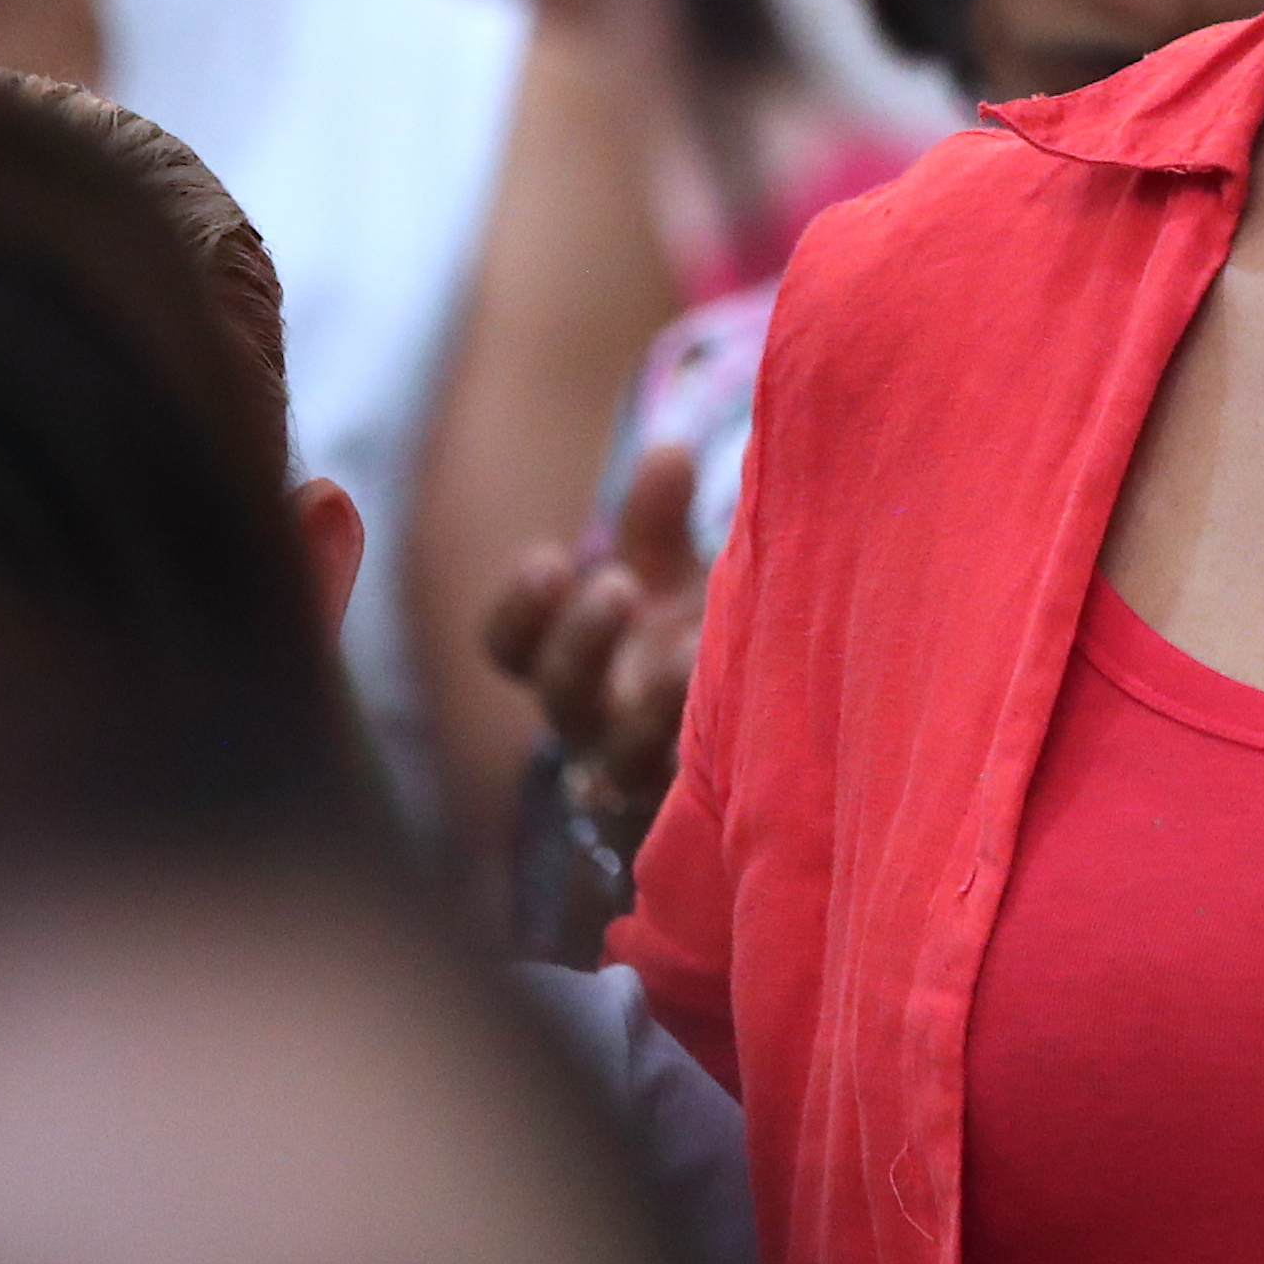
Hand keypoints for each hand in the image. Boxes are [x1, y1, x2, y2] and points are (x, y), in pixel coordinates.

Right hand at [483, 442, 708, 858]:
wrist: (746, 755)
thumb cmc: (690, 647)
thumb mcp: (672, 582)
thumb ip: (659, 523)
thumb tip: (667, 448)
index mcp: (579, 663)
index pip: (512, 648)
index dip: (520, 609)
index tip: (551, 558)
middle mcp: (598, 725)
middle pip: (559, 696)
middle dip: (579, 639)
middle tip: (618, 584)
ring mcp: (645, 777)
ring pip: (620, 757)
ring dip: (651, 703)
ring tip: (690, 652)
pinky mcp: (698, 815)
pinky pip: (692, 799)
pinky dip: (713, 755)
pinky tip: (751, 713)